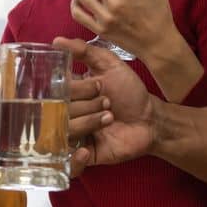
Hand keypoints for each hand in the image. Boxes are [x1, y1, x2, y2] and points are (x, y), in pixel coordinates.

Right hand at [54, 39, 159, 167]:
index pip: (55, 92)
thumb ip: (85, 51)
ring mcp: (73, 137)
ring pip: (64, 134)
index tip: (97, 87)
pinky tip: (85, 149)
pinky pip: (68, 165)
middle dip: (86, 106)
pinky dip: (74, 160)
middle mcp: (66, 115)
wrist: (151, 118)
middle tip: (107, 103)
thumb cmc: (130, 91)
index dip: (75, 89)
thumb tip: (57, 41)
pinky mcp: (85, 156)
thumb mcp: (110, 65)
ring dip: (88, 124)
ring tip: (109, 118)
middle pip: (59, 113)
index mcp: (67, 95)